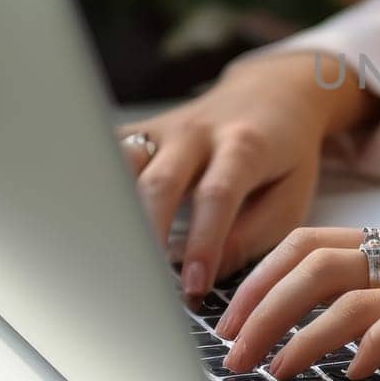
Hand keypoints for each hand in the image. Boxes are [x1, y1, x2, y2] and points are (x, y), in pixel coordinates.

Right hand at [117, 52, 379, 296]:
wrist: (273, 94)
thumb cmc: (284, 157)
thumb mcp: (290, 198)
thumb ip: (252, 236)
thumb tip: (206, 274)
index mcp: (244, 146)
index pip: (216, 196)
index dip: (203, 243)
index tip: (193, 285)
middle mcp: (198, 133)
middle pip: (159, 183)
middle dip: (148, 237)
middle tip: (144, 284)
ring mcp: (164, 130)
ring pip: (123, 168)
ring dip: (113, 215)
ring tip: (112, 261)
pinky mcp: (140, 132)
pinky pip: (108, 159)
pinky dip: (96, 191)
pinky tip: (89, 226)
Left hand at [216, 200, 379, 377]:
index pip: (320, 243)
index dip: (263, 276)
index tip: (231, 318)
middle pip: (312, 256)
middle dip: (254, 304)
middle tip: (225, 353)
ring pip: (345, 281)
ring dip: (291, 328)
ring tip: (263, 370)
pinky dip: (367, 342)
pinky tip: (351, 374)